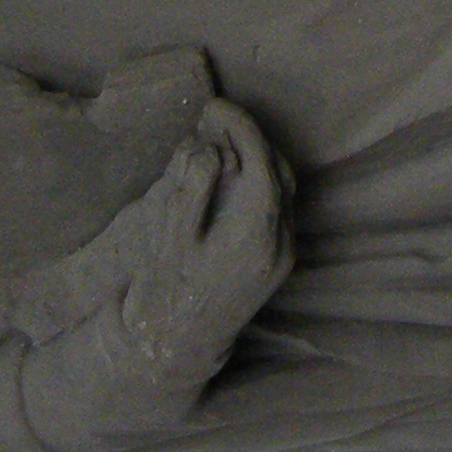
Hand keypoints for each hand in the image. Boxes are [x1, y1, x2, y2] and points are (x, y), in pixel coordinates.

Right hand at [17, 102, 292, 451]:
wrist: (175, 345)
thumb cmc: (167, 291)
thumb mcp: (170, 237)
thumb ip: (192, 189)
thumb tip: (208, 149)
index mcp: (254, 237)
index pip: (260, 163)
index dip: (240, 127)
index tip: (214, 107)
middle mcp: (279, 245)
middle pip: (278, 171)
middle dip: (249, 137)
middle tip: (213, 117)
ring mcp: (283, 255)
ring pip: (283, 188)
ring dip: (257, 156)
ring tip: (219, 137)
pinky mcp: (279, 261)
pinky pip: (279, 207)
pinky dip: (260, 179)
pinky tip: (232, 170)